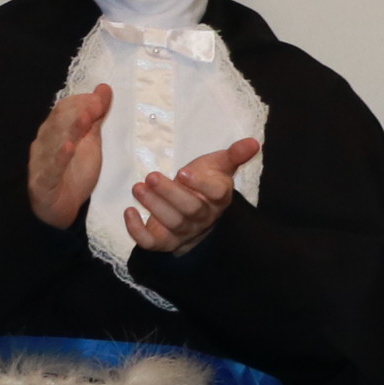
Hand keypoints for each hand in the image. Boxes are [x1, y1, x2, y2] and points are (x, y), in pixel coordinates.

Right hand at [28, 85, 109, 229]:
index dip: (81, 102)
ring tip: (85, 118)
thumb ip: (96, 116)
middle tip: (97, 104)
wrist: (61, 207)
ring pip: (53, 143)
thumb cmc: (74, 171)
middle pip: (57, 123)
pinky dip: (59, 157)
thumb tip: (103, 88)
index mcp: (54, 132)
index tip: (101, 96)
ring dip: (70, 130)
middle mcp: (44, 144)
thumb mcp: (90, 141)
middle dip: (77, 111)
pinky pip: (51, 169)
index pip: (63, 110)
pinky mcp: (44, 182)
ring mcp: (42, 163)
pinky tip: (68, 147)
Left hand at [126, 136, 261, 254]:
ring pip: (171, 222)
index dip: (201, 185)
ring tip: (138, 187)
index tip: (184, 172)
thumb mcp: (219, 165)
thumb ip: (234, 154)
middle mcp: (203, 217)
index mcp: (219, 197)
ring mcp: (184, 231)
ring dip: (153, 205)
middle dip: (170, 193)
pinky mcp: (164, 241)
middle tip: (152, 176)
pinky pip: (152, 242)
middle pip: (190, 209)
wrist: (193, 210)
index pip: (216, 194)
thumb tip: (254, 142)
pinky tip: (129, 212)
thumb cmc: (205, 182)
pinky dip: (137, 231)